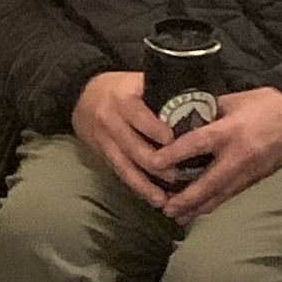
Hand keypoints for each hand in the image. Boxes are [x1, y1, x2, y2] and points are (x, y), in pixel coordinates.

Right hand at [69, 70, 179, 203]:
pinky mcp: (103, 156)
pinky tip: (152, 199)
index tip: (177, 142)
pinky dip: (137, 187)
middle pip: (135, 149)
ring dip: (147, 186)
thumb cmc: (120, 87)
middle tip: (181, 175)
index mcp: (123, 100)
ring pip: (127, 167)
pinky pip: (121, 174)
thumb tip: (200, 104)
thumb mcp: (137, 81)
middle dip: (158, 165)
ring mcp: (105, 141)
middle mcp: (111, 122)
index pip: (140, 118)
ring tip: (166, 200)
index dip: (157, 131)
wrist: (81, 95)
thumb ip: (162, 92)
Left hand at [152, 85, 281, 222]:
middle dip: (186, 199)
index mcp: (230, 130)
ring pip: (220, 196)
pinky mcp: (258, 179)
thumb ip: (207, 111)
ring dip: (198, 208)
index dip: (174, 154)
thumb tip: (179, 118)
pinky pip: (233, 196)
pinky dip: (216, 205)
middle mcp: (239, 155)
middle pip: (208, 183)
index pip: (196, 144)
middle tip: (165, 209)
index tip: (154, 163)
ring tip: (178, 218)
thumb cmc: (266, 103)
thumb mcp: (234, 100)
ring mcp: (250, 171)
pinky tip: (202, 212)